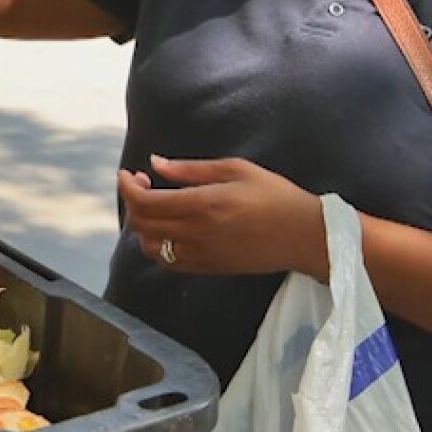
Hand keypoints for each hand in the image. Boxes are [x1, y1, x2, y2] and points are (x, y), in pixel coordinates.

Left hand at [116, 156, 327, 278]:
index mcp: (203, 205)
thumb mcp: (236, 169)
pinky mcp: (207, 268)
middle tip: (144, 184)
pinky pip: (167, 261)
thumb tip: (155, 163)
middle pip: (142, 225)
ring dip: (142, 225)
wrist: (303, 235)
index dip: (128, 187)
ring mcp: (200, 255)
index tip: (128, 174)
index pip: (145, 202)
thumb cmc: (275, 196)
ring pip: (150, 247)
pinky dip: (157, 244)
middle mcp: (196, 233)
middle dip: (133, 202)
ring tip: (155, 207)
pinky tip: (169, 227)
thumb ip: (190, 169)